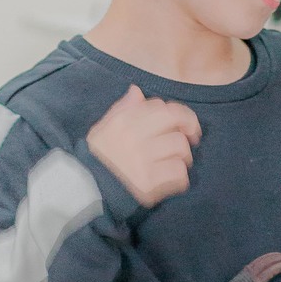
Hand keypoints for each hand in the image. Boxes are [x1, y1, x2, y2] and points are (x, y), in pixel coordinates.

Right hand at [87, 85, 201, 206]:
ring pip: (181, 148)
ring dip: (183, 157)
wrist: (87, 190)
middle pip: (177, 123)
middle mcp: (135, 137)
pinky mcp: (150, 183)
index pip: (162, 108)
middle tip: (193, 138)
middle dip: (190, 128)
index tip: (181, 122)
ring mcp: (143, 160)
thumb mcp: (103, 128)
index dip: (178, 112)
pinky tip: (172, 180)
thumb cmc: (98, 158)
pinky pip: (179, 174)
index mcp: (124, 121)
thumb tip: (137, 91)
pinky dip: (180, 178)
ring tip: (175, 163)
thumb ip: (122, 109)